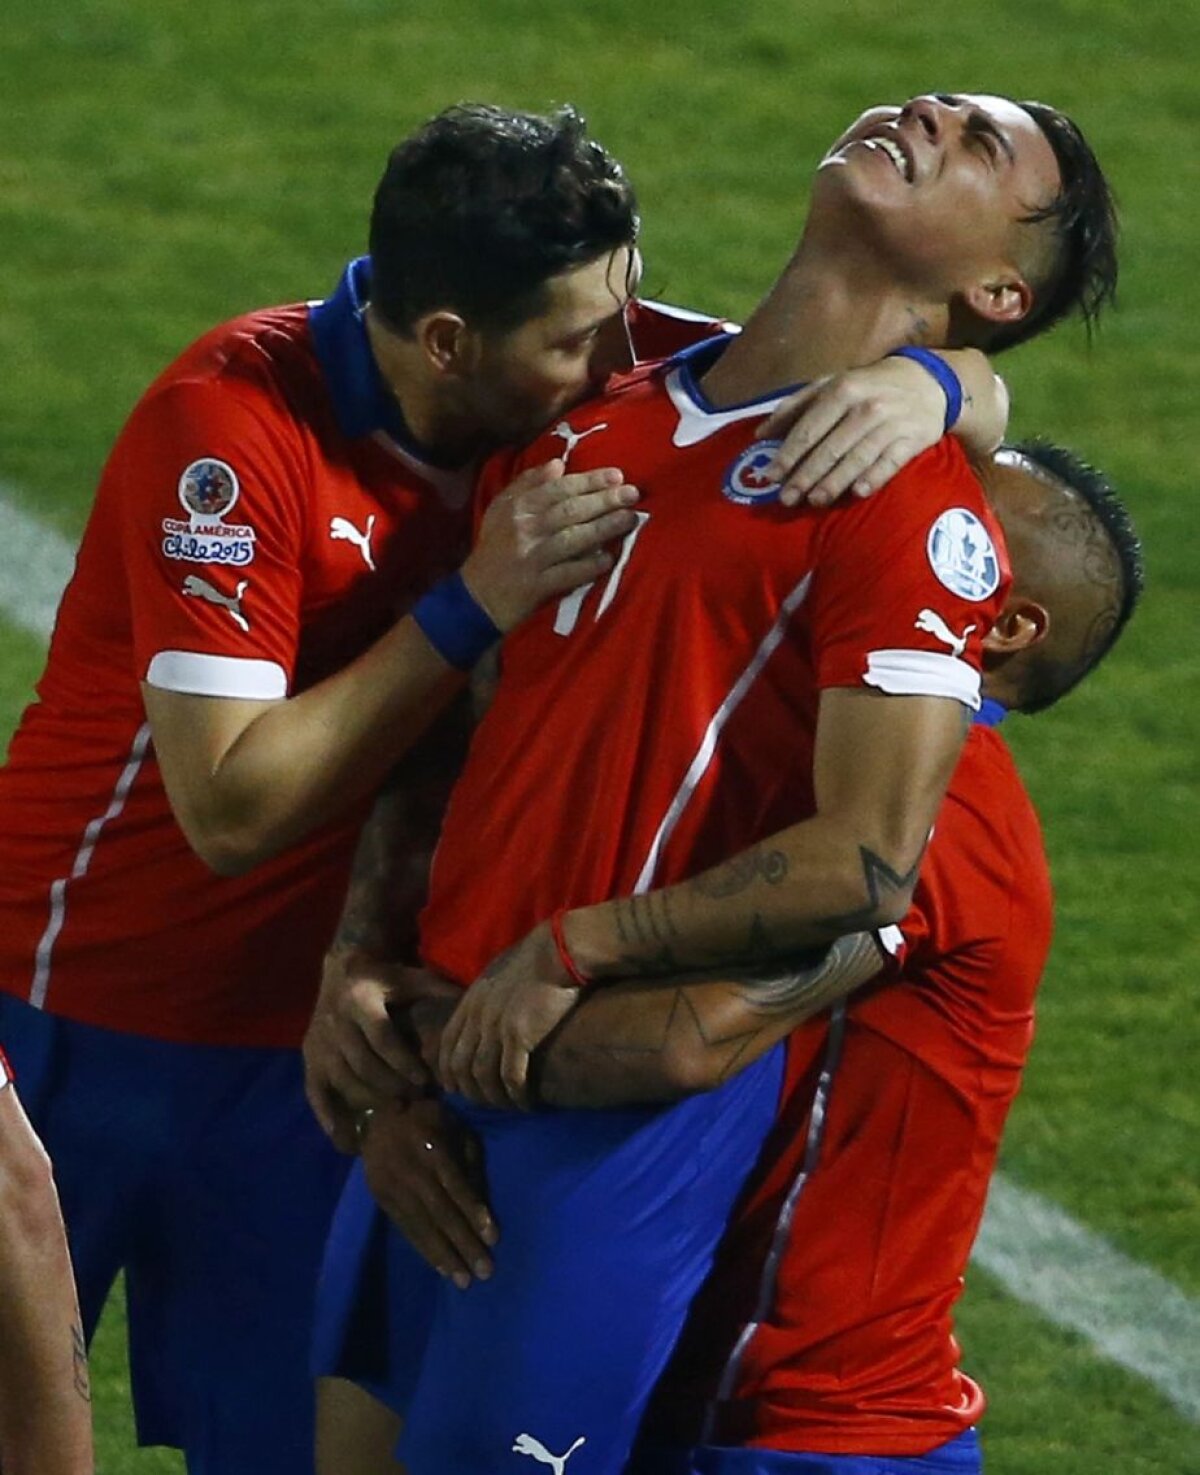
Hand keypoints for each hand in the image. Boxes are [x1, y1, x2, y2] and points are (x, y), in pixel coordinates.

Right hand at [302, 950, 454, 1151]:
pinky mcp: (309, 1058)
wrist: (343, 969)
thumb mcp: (413, 978)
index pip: (381, 1037)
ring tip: (397, 1113)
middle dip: (390, 1086)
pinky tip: (349, 1142)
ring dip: (369, 1102)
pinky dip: (330, 1120)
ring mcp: (319, 1042)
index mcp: (361, 1000)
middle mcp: (335, 1021)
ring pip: (342, 1081)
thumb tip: (476, 1010)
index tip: (425, 1081)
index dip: (403, 1062)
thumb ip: (440, 992)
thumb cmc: (387, 978)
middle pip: (362, 1063)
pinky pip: (316, 1094)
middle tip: (416, 1101)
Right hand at [361, 1097, 496, 1287]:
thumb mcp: (454, 1126)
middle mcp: (410, 1169)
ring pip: (422, 1226)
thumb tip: (479, 1200)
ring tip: (464, 1280)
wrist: (376, 1116)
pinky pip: (406, 1229)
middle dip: (464, 1243)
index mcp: (432, 1146)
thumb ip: (467, 1160)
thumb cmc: (427, 1119)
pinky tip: (440, 1267)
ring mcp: (392, 1186)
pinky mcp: (381, 1200)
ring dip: (444, 1255)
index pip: (456, 1186)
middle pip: (441, 1212)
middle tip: (485, 1271)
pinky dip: (424, 1249)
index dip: (475, 1212)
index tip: (494, 1239)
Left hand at [436, 922, 581, 1108]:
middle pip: (460, 1064)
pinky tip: (525, 1103)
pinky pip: (511, 1077)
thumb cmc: (536, 955)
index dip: (448, 1069)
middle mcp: (478, 1016)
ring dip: (493, 1097)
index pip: (448, 1042)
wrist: (558, 951)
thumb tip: (491, 1008)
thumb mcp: (500, 970)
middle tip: (481, 1103)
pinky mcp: (520, 1037)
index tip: (455, 1086)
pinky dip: (516, 1096)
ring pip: (483, 1076)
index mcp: (471, 999)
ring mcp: (497, 1028)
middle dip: (467, 1090)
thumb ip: (490, 993)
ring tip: (506, 1106)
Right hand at [462, 459, 639, 629]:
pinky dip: (588, 566)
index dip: (589, 481)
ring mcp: (530, 558)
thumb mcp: (500, 510)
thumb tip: (558, 465)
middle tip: (633, 494)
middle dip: (605, 500)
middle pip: (570, 510)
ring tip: (629, 520)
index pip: (558, 488)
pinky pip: (567, 573)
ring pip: (573, 538)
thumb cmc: (494, 550)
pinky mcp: (535, 586)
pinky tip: (608, 560)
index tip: (617, 475)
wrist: (475, 597)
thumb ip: (527, 484)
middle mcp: (524, 529)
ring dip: (604, 528)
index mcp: (516, 507)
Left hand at [757, 355, 947, 507]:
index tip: (770, 477)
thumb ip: (796, 406)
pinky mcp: (913, 439)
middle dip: (805, 476)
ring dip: (834, 482)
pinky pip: (891, 462)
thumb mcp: (833, 384)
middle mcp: (866, 407)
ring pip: (857, 458)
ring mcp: (891, 423)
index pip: (809, 429)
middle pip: (830, 448)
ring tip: (814, 501)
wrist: (928, 381)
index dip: (788, 455)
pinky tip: (858, 493)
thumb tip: (761, 433)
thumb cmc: (869, 386)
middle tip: (786, 499)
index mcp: (842, 390)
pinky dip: (874, 477)